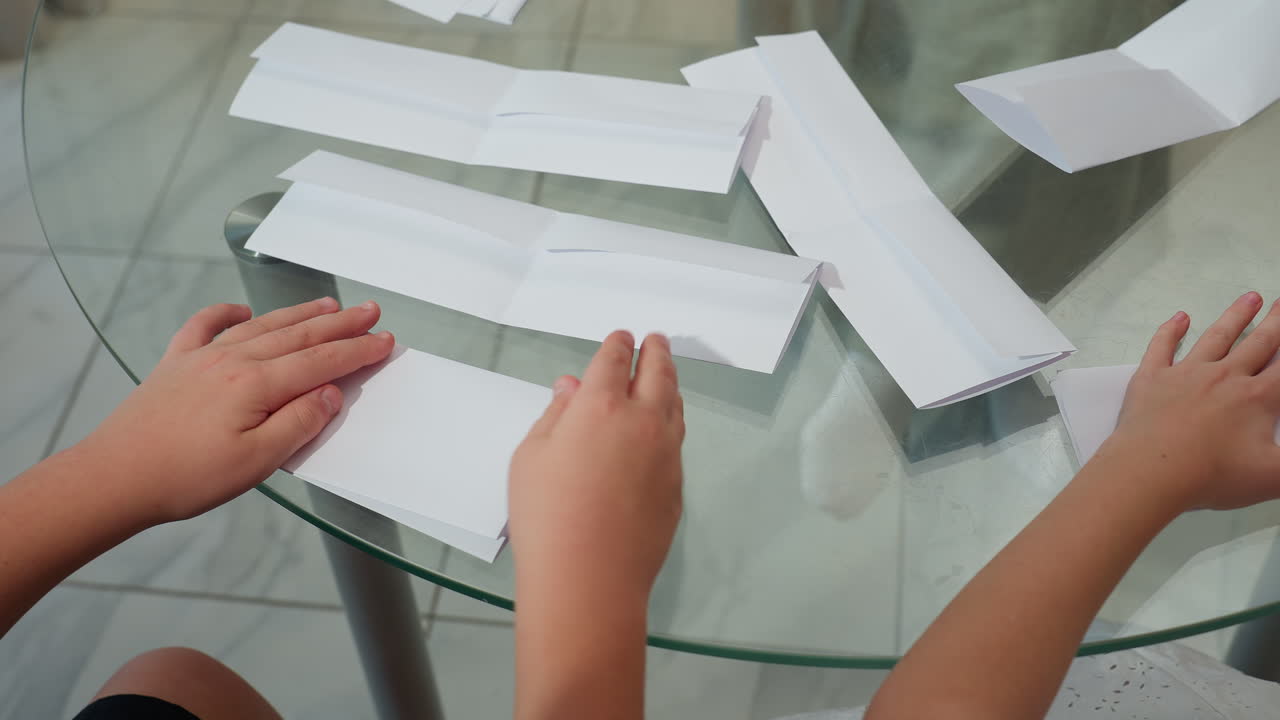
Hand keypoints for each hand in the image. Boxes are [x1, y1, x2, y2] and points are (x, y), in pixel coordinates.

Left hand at [78, 298, 393, 524]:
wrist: (115, 477)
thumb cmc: (186, 476)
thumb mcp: (257, 462)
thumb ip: (299, 424)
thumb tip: (330, 394)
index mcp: (256, 385)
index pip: (321, 362)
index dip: (357, 351)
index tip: (385, 341)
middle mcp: (232, 360)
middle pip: (299, 335)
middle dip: (340, 323)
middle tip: (370, 310)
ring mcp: (202, 358)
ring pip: (262, 325)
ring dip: (299, 313)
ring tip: (329, 304)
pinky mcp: (175, 364)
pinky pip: (205, 326)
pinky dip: (227, 312)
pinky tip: (242, 309)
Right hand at [509, 331, 685, 599]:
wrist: (590, 577)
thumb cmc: (546, 515)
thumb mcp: (531, 457)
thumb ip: (555, 415)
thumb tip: (571, 388)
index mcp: (600, 405)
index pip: (614, 361)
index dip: (617, 344)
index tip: (621, 337)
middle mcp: (642, 420)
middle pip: (657, 373)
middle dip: (655, 352)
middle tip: (655, 340)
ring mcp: (666, 452)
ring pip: (674, 404)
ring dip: (669, 383)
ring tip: (664, 375)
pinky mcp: (677, 483)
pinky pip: (677, 439)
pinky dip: (671, 420)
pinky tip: (664, 425)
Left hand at [1102, 291, 1279, 509]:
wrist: (1149, 472)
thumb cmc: (1212, 476)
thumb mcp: (1272, 476)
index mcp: (1257, 399)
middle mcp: (1225, 377)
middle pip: (1258, 343)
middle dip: (1275, 322)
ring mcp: (1186, 373)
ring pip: (1216, 337)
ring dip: (1235, 316)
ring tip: (1250, 297)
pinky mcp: (1152, 377)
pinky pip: (1162, 347)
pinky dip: (1170, 330)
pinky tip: (1179, 317)